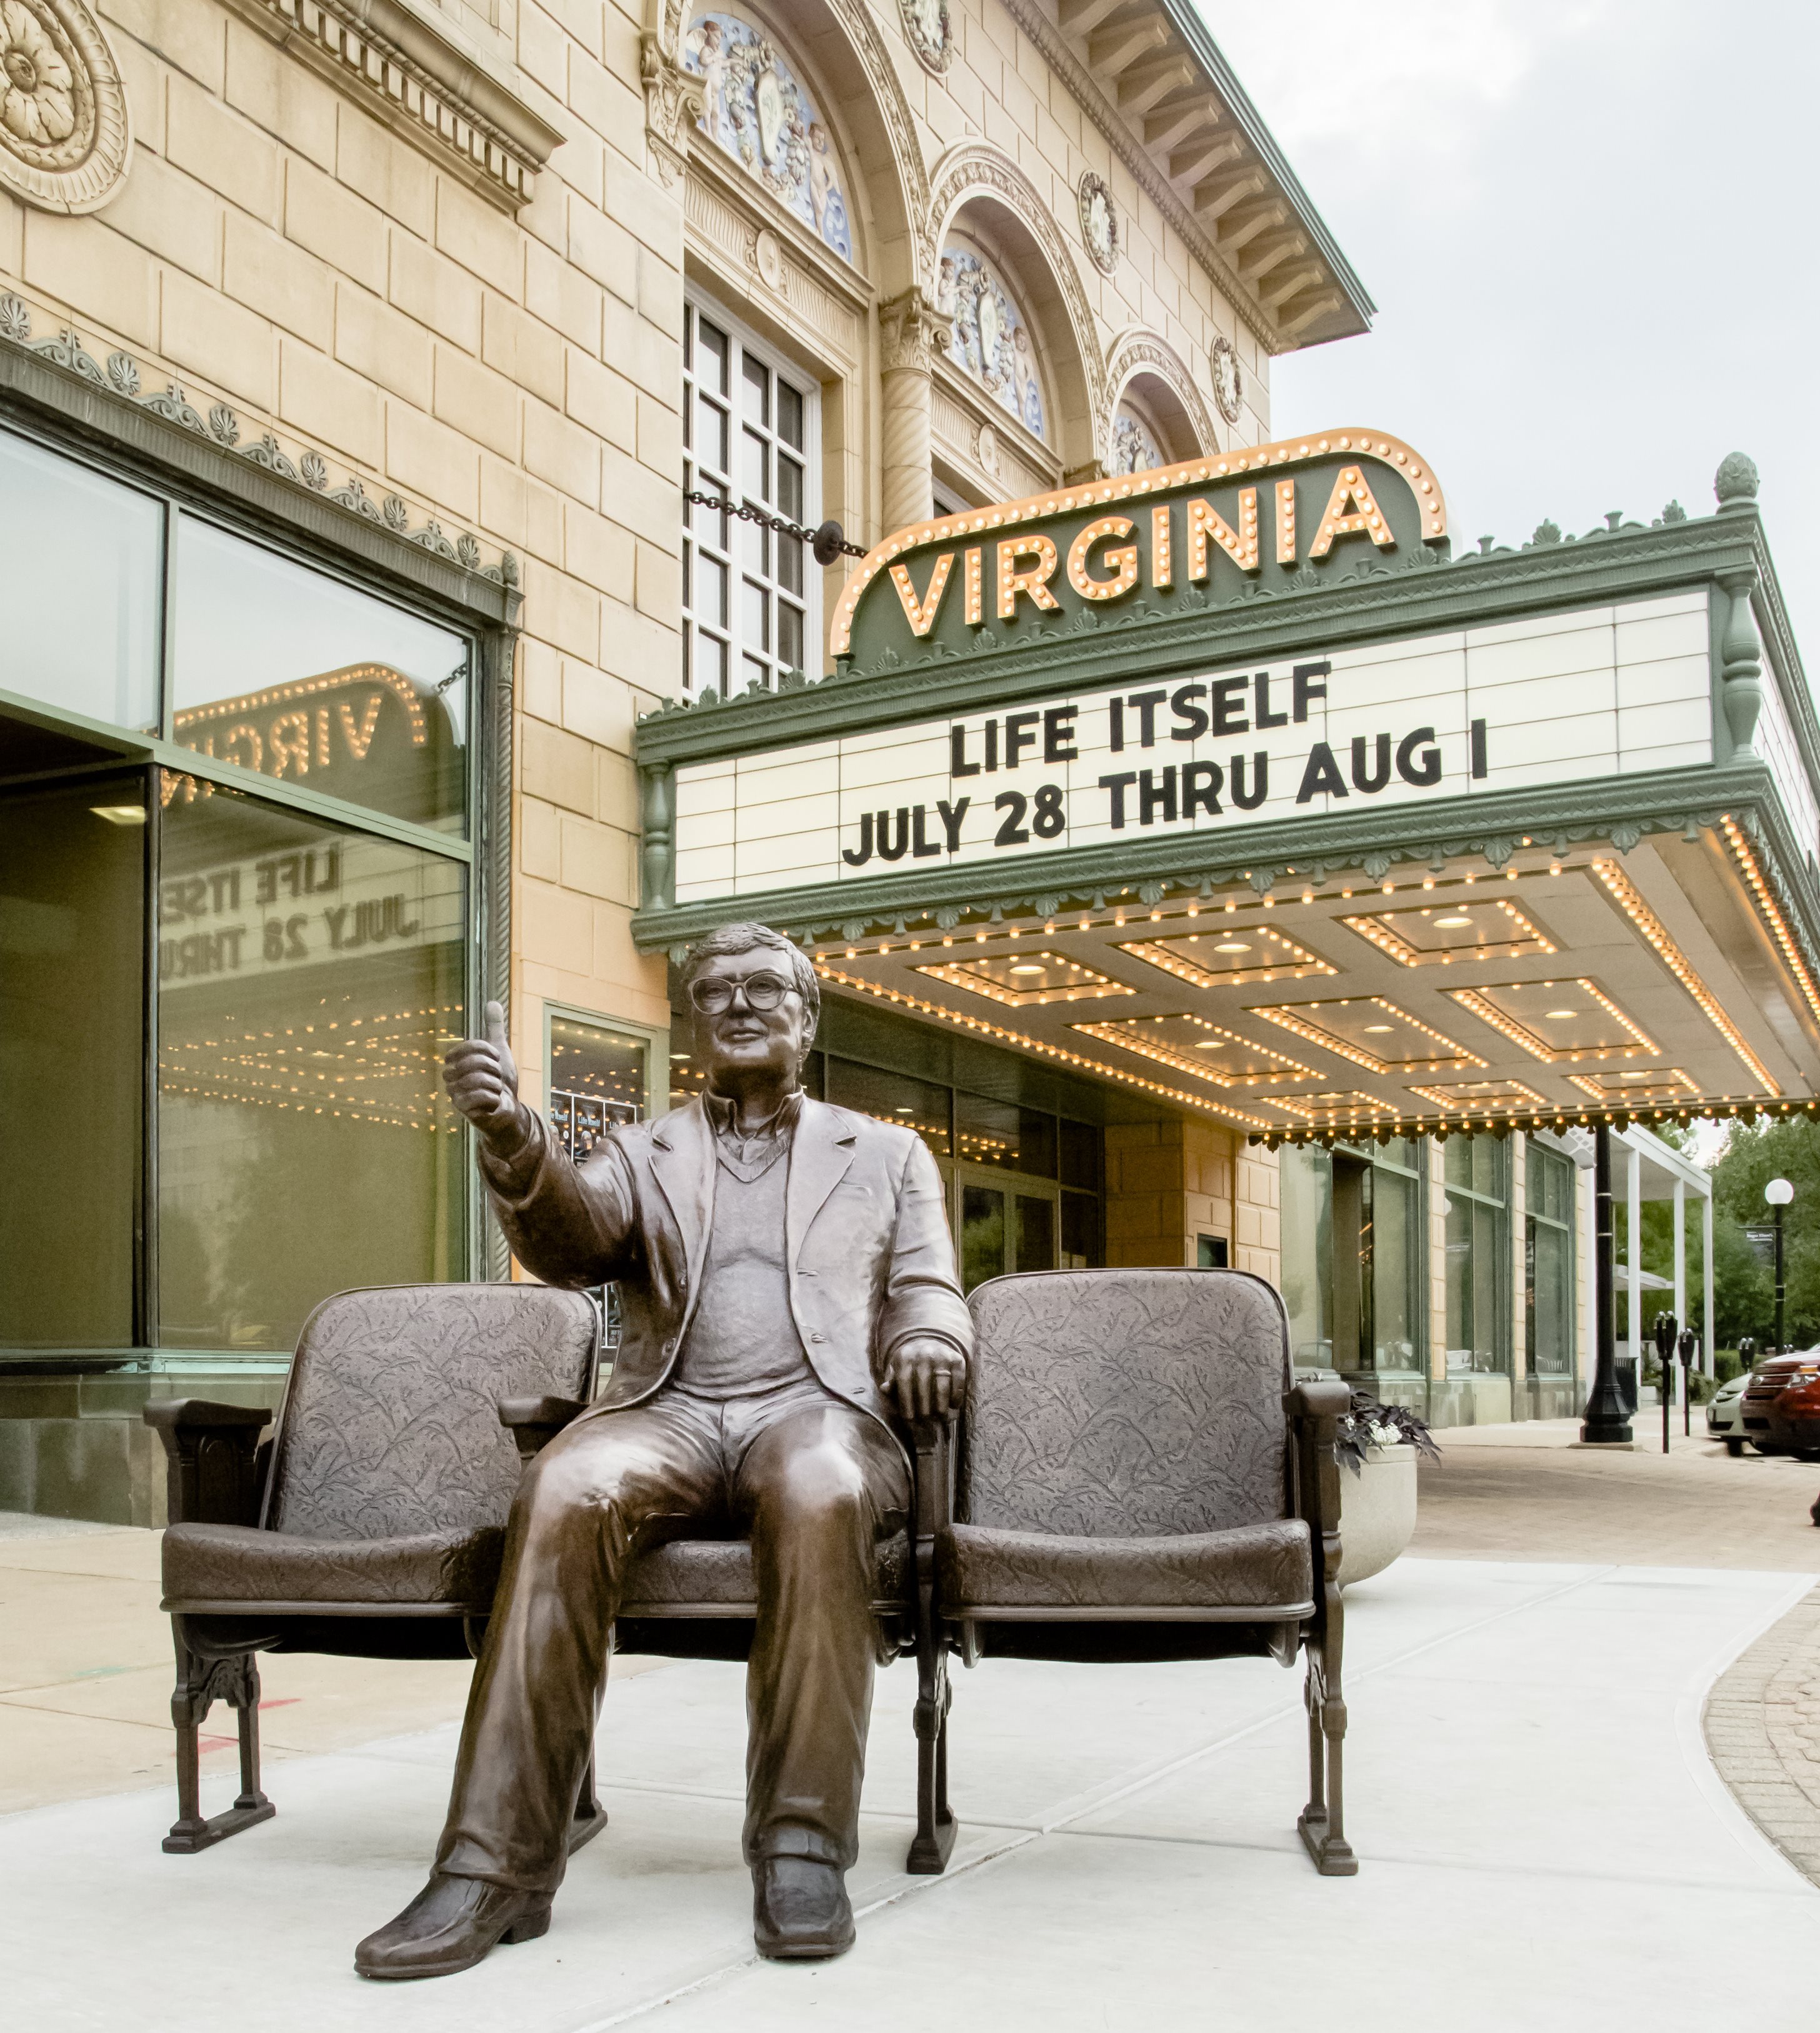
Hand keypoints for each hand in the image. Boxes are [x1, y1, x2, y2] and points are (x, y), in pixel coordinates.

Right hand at [442, 1001, 528, 1150]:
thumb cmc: (501, 1082)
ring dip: (495, 1085)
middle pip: (474, 1063)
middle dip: (493, 1069)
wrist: (509, 1110)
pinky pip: (481, 1096)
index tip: (495, 1059)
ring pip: (479, 1080)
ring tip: (495, 1091)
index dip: (488, 1051)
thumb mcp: (500, 1051)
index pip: (468, 1047)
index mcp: (456, 1063)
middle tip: (496, 1078)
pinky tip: (493, 1103)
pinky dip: (494, 1099)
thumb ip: (494, 1028)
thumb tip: (492, 1002)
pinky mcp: (464, 1111)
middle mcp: (451, 1078)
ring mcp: (455, 1095)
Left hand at [883, 1337, 965, 1421]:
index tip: (909, 1419)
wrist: (929, 1345)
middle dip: (924, 1408)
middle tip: (925, 1421)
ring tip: (940, 1417)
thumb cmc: (910, 1366)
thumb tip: (884, 1389)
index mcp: (905, 1356)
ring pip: (942, 1386)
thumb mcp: (897, 1371)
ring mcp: (942, 1355)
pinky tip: (953, 1405)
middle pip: (924, 1386)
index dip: (906, 1402)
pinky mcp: (957, 1359)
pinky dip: (956, 1396)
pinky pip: (958, 1382)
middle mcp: (924, 1353)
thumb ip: (892, 1383)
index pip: (904, 1382)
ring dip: (941, 1405)